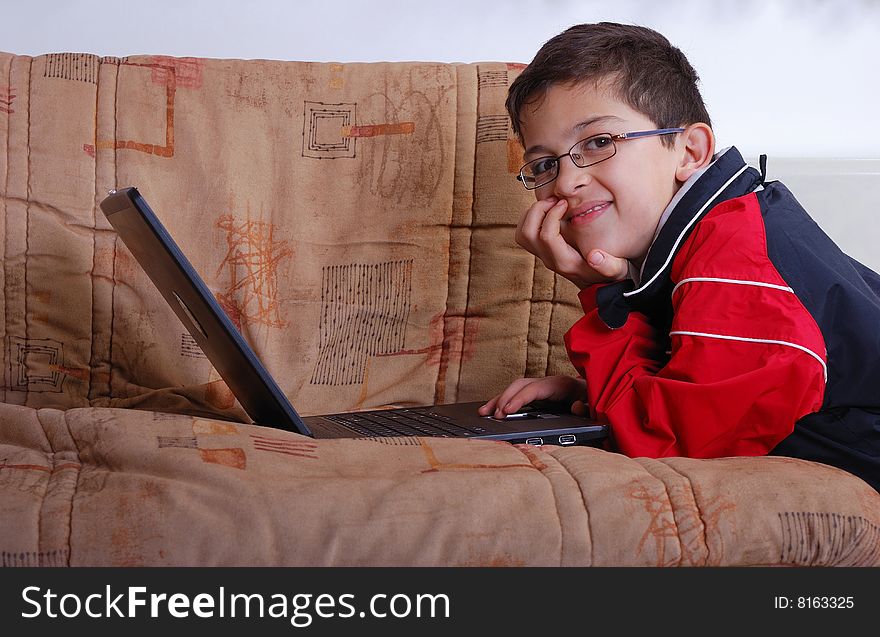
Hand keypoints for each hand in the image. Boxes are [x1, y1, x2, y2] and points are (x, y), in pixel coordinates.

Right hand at [478, 376, 587, 419]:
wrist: (598, 392)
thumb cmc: (593, 399)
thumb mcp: (594, 402)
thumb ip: (587, 406)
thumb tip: (576, 407)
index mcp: (560, 384)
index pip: (533, 389)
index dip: (519, 399)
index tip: (506, 410)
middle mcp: (547, 383)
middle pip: (520, 385)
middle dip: (504, 398)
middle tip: (494, 415)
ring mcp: (541, 388)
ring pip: (515, 389)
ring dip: (499, 399)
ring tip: (484, 412)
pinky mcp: (538, 395)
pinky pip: (517, 395)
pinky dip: (504, 402)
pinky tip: (493, 411)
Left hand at [515, 197, 629, 287]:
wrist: (600, 286)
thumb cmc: (609, 274)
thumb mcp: (617, 270)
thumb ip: (610, 266)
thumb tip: (594, 256)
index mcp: (565, 262)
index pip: (546, 236)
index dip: (552, 215)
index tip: (565, 203)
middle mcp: (550, 260)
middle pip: (527, 233)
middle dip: (537, 211)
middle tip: (554, 199)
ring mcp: (544, 256)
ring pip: (522, 234)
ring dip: (532, 214)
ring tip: (551, 203)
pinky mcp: (543, 251)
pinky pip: (526, 234)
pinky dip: (532, 218)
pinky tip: (550, 210)